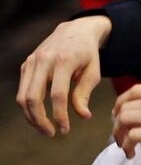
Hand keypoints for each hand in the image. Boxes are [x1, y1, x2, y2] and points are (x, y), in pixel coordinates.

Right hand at [17, 15, 110, 136]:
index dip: (60, 116)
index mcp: (63, 61)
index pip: (57, 95)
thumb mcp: (93, 72)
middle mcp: (43, 60)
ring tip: (45, 129)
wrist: (75, 31)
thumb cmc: (88, 54)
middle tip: (52, 134)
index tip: (65, 130)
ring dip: (31, 117)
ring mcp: (32, 61)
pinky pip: (22, 90)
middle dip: (40, 120)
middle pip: (33, 97)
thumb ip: (85, 94)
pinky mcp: (26, 65)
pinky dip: (28, 107)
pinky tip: (39, 116)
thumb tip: (83, 116)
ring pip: (22, 96)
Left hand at [112, 84, 140, 161]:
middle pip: (125, 106)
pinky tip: (134, 153)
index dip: (121, 103)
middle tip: (122, 136)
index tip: (119, 116)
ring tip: (127, 147)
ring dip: (120, 135)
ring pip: (125, 120)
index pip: (133, 91)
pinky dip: (128, 145)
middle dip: (118, 123)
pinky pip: (133, 136)